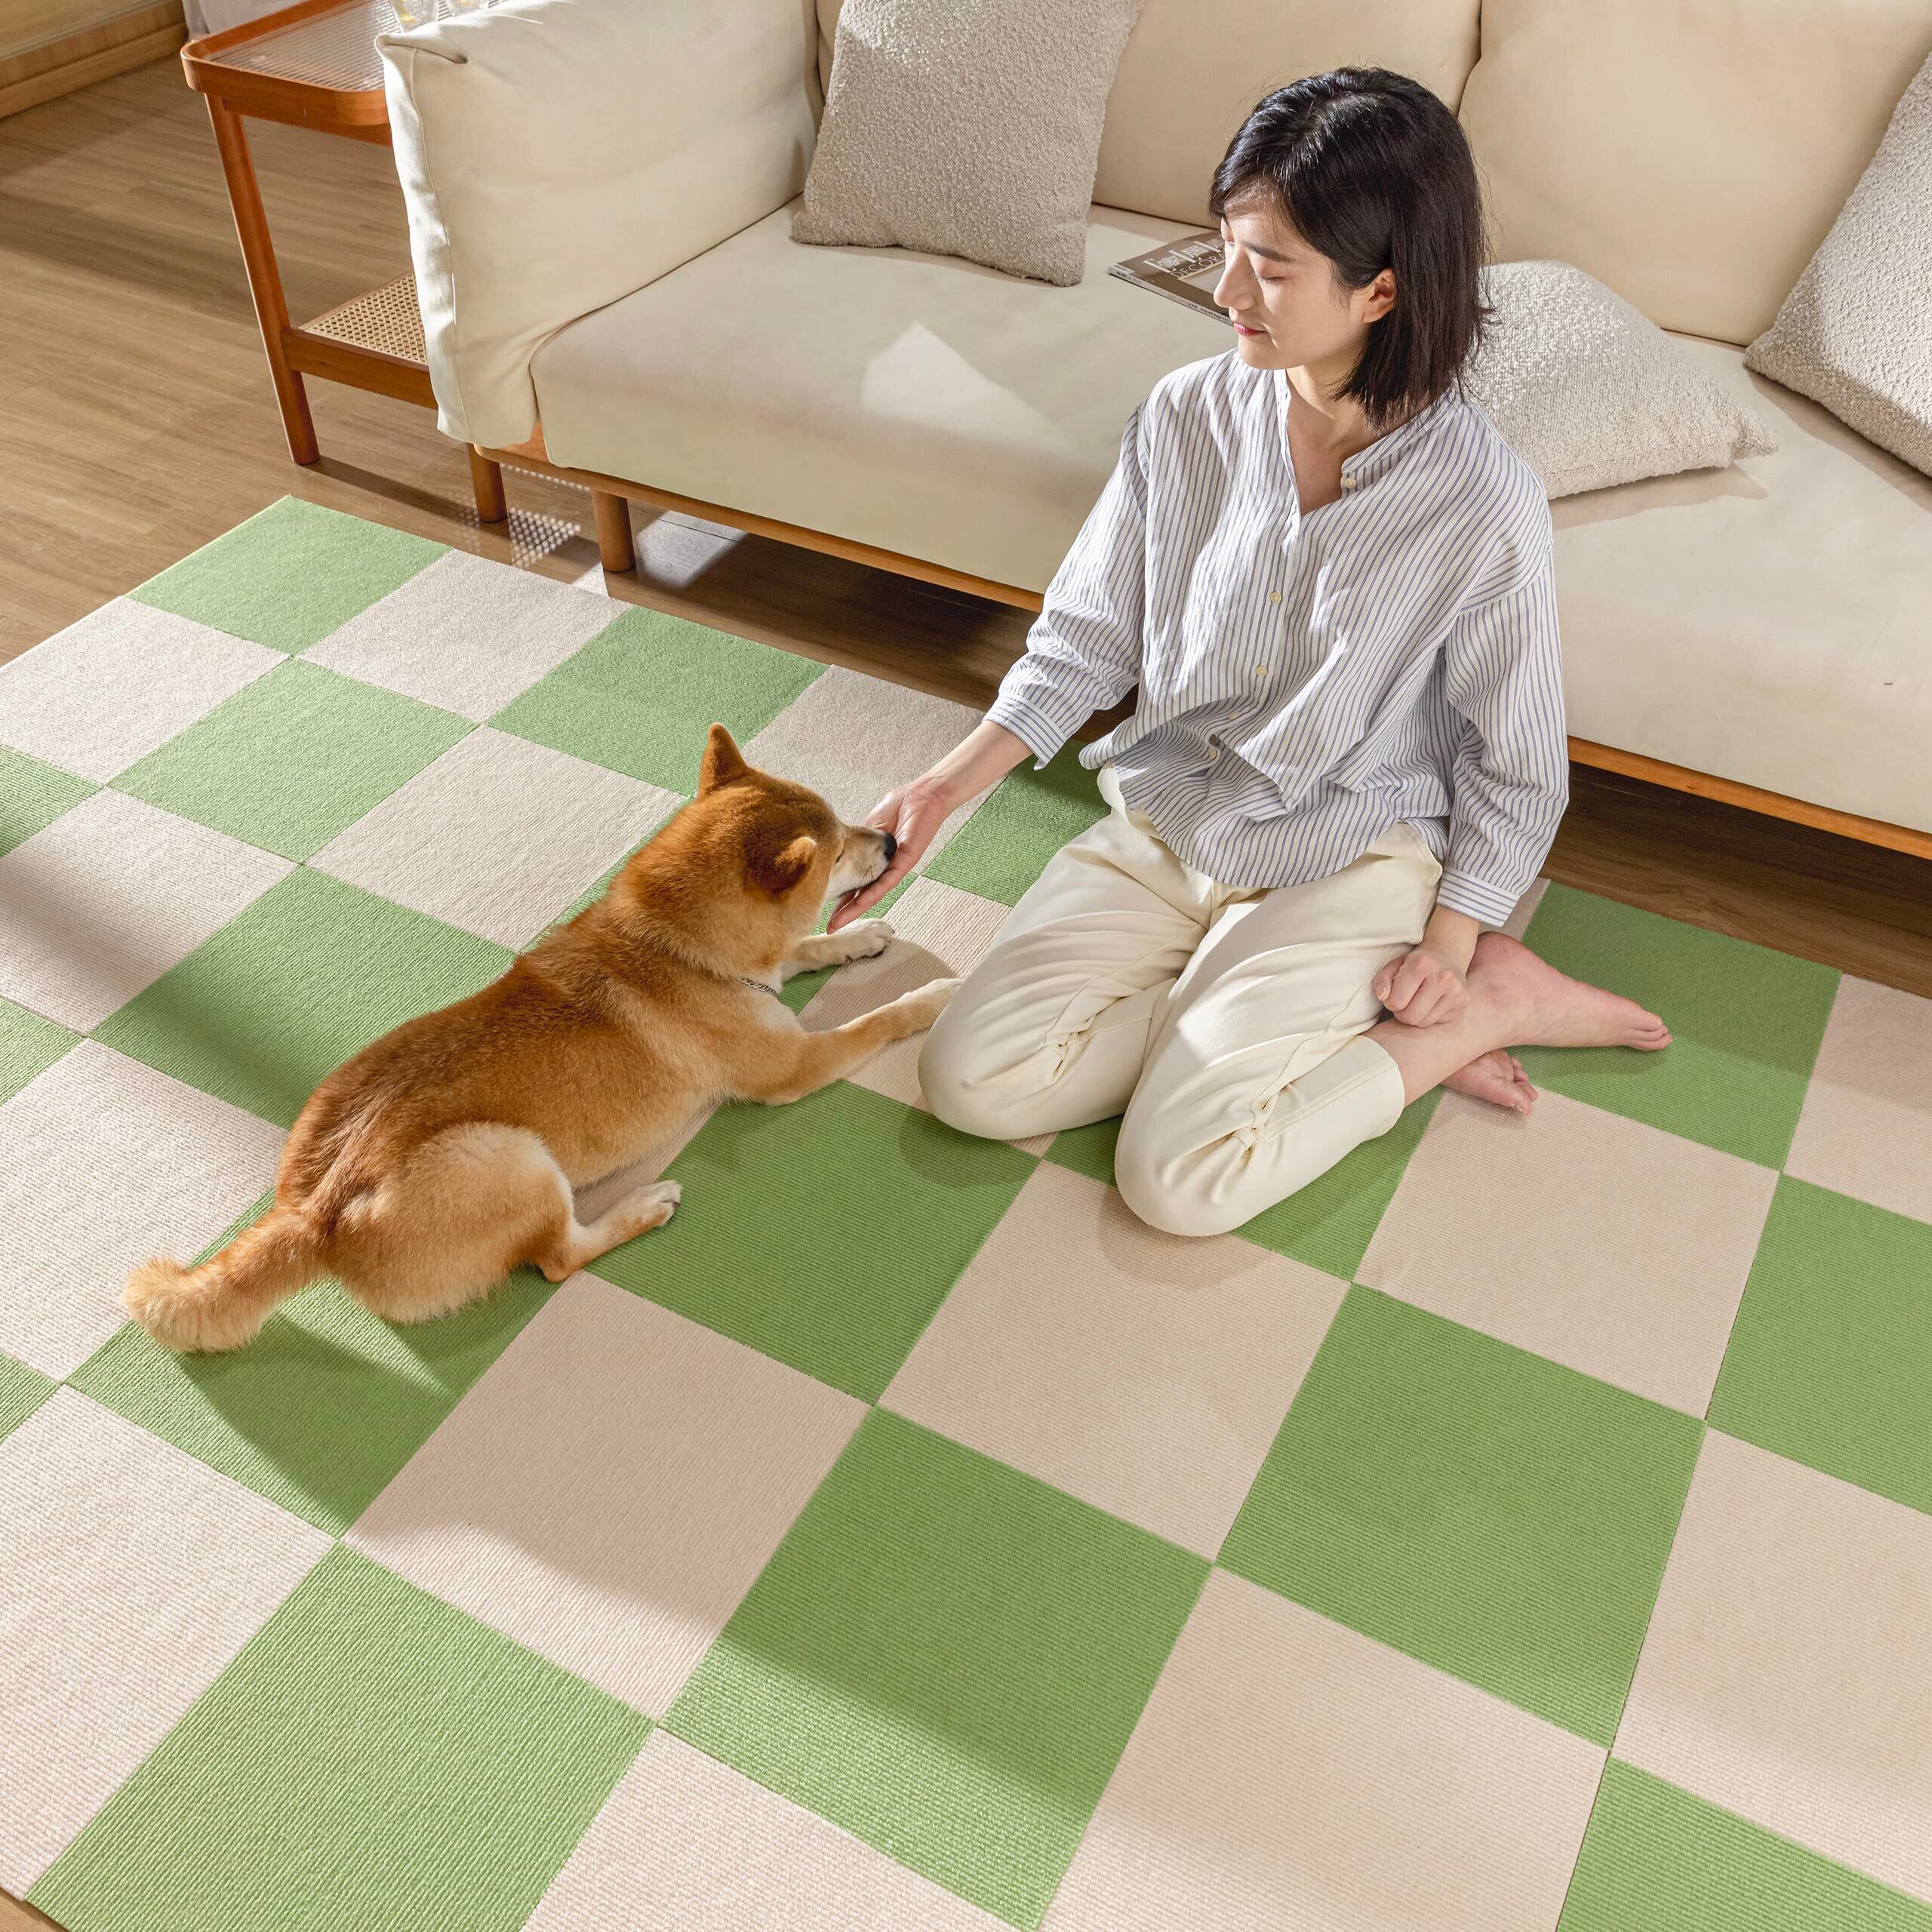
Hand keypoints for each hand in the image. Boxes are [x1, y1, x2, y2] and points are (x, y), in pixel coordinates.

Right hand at [826, 774, 954, 931]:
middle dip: (846, 912)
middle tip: (829, 929)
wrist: (922, 794)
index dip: (840, 898)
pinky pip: (890, 878)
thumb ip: (857, 840)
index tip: (822, 909)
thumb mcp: (870, 825)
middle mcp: (886, 869)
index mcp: (875, 861)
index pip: (855, 884)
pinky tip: (863, 902)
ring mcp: (897, 866)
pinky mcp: (908, 859)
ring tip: (840, 922)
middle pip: (863, 895)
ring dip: (856, 908)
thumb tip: (838, 849)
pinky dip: (876, 890)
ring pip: (875, 892)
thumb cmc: (900, 806)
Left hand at [1372, 945, 1468, 1026]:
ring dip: (1415, 1016)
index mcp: (1422, 965)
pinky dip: (1429, 1016)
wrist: (1447, 955)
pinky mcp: (1463, 1003)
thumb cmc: (1416, 962)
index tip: (1394, 994)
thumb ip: (1382, 980)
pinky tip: (1430, 1002)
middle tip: (1404, 1001)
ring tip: (1417, 1001)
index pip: (1396, 1002)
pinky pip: (1436, 1023)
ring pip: (1423, 1023)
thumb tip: (1382, 996)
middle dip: (1401, 1013)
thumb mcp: (1395, 964)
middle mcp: (1443, 978)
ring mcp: (1456, 992)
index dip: (1389, 1002)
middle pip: (1410, 1017)